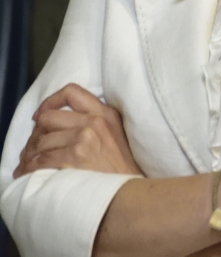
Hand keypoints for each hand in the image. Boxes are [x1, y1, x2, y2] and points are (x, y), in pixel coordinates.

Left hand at [14, 83, 141, 176]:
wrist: (128, 193)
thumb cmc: (121, 170)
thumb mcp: (116, 136)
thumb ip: (95, 123)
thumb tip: (61, 124)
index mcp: (106, 114)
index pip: (71, 92)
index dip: (50, 102)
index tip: (42, 116)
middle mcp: (94, 122)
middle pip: (48, 117)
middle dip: (36, 133)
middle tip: (34, 147)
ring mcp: (84, 139)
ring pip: (40, 140)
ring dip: (30, 155)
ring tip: (29, 165)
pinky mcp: (74, 157)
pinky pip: (40, 159)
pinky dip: (30, 169)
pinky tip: (30, 174)